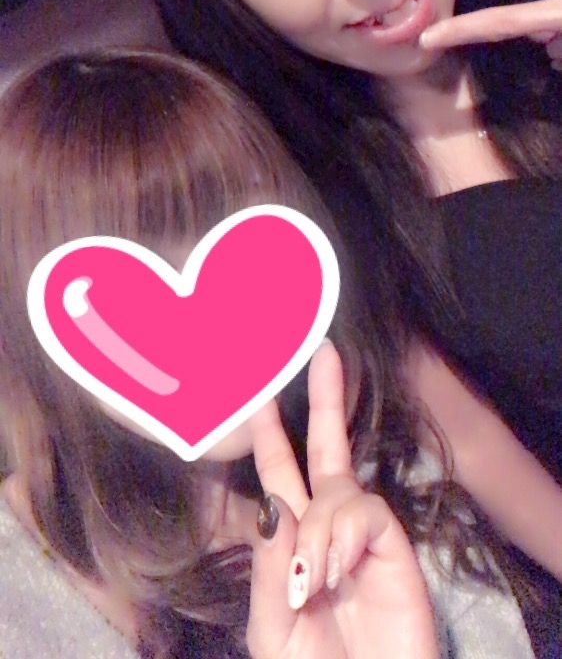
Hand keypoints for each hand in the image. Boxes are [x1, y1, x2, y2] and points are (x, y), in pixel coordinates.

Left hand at [246, 340, 437, 658]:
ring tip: (310, 587)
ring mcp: (362, 537)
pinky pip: (366, 513)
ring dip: (317, 531)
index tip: (256, 390)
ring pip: (339, 488)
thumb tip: (272, 504)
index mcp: (292, 540)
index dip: (266, 433)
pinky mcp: (394, 549)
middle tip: (323, 351)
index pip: (278, 473)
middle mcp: (327, 526)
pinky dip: (344, 538)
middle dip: (324, 401)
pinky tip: (337, 572)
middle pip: (325, 449)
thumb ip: (267, 568)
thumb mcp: (270, 628)